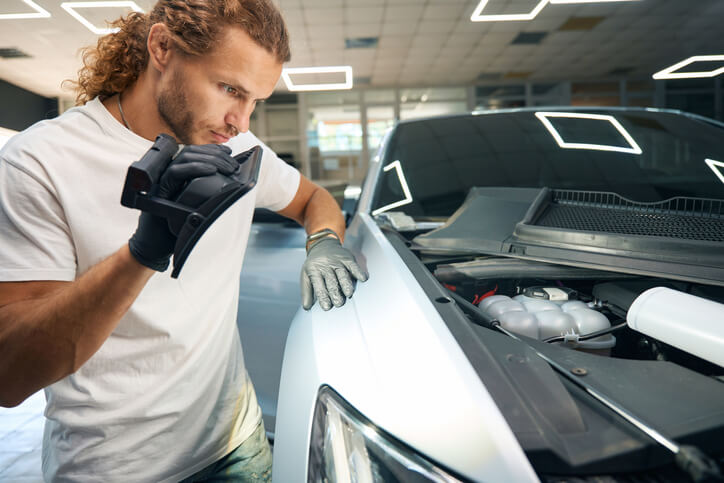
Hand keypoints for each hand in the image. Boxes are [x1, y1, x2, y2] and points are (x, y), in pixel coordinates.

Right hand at [128, 144, 237, 270]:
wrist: (157, 245)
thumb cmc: (178, 227)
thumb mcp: (199, 206)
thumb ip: (208, 191)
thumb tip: (230, 179)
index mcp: (177, 175)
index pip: (194, 153)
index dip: (212, 150)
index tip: (229, 152)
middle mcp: (168, 173)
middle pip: (191, 152)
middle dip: (215, 155)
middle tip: (233, 165)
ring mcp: (161, 179)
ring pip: (185, 158)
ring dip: (210, 159)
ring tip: (228, 168)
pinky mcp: (158, 189)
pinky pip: (175, 172)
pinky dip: (195, 168)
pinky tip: (212, 171)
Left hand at [301, 238, 367, 310]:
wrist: (322, 244)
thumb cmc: (315, 264)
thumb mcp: (306, 275)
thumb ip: (307, 291)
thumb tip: (306, 307)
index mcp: (314, 270)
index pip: (318, 285)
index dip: (323, 296)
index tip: (327, 307)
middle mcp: (325, 265)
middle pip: (331, 281)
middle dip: (335, 292)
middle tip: (338, 303)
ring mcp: (337, 261)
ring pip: (342, 273)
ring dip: (346, 284)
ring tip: (348, 294)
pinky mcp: (347, 258)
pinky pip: (353, 265)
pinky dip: (358, 271)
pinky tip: (362, 278)